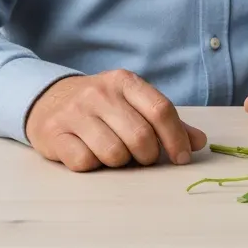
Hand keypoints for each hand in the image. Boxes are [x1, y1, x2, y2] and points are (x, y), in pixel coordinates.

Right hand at [25, 71, 206, 172]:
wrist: (48, 99)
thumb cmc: (101, 106)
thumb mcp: (133, 103)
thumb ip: (166, 122)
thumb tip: (199, 142)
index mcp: (125, 81)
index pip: (161, 110)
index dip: (176, 138)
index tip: (183, 158)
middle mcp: (100, 93)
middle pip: (140, 135)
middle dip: (148, 155)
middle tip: (144, 158)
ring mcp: (75, 112)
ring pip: (113, 152)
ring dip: (120, 162)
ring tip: (116, 155)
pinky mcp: (53, 133)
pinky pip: (84, 162)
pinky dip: (93, 166)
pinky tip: (91, 155)